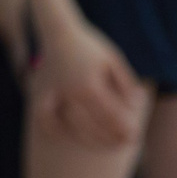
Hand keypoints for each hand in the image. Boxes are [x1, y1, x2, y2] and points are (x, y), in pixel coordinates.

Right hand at [35, 21, 143, 148]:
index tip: (135, 137)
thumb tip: (136, 105)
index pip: (110, 114)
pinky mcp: (40, 93)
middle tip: (124, 145)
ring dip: (88, 140)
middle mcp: (70, 91)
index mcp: (90, 84)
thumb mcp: (114, 59)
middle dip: (110, 138)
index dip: (123, 128)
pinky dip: (55, 130)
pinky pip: (44, 118)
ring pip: (69, 126)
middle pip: (92, 125)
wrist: (58, 30)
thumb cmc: (90, 45)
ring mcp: (52, 94)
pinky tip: (70, 137)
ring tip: (104, 146)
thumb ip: (125, 83)